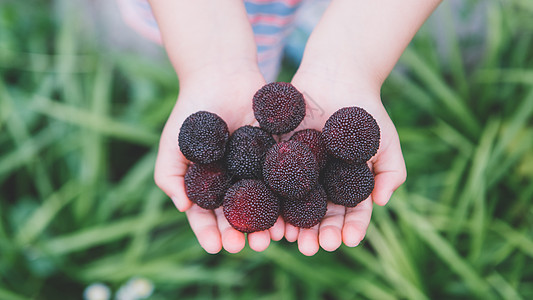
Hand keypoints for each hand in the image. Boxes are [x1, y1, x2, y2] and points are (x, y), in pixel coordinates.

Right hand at [154, 65, 284, 253]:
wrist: (221, 75)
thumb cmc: (191, 110)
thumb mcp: (172, 144)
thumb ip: (170, 176)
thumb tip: (183, 209)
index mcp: (209, 185)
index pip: (208, 216)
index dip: (210, 233)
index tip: (215, 247)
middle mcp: (235, 182)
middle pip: (238, 216)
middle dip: (241, 234)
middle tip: (246, 247)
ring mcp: (258, 171)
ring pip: (264, 204)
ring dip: (267, 223)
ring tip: (270, 237)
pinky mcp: (279, 155)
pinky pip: (285, 180)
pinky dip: (287, 197)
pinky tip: (290, 210)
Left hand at [283, 67, 406, 255]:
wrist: (337, 77)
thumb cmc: (367, 109)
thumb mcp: (385, 140)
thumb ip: (390, 171)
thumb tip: (382, 201)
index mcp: (347, 186)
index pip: (350, 213)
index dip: (349, 228)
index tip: (347, 241)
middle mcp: (321, 184)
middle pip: (319, 215)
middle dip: (316, 234)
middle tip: (311, 248)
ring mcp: (298, 172)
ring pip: (293, 204)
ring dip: (290, 224)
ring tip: (287, 238)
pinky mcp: (276, 157)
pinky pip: (271, 179)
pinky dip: (267, 196)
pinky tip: (266, 210)